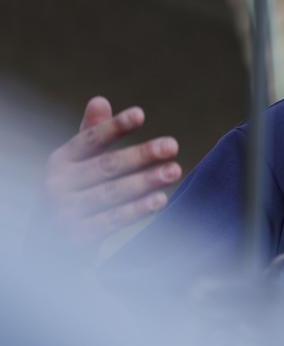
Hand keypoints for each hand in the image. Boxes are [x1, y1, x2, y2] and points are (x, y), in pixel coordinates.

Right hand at [43, 96, 180, 246]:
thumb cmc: (72, 193)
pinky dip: (136, 210)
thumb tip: (100, 100)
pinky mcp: (75, 237)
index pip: (90, 139)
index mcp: (60, 160)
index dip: (115, 126)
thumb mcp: (77, 163)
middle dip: (141, 155)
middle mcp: (57, 184)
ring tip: (174, 170)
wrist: (48, 245)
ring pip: (111, 193)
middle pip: (106, 166)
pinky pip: (111, 221)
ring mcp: (64, 212)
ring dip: (145, 181)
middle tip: (173, 145)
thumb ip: (91, 134)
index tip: (140, 114)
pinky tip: (160, 200)